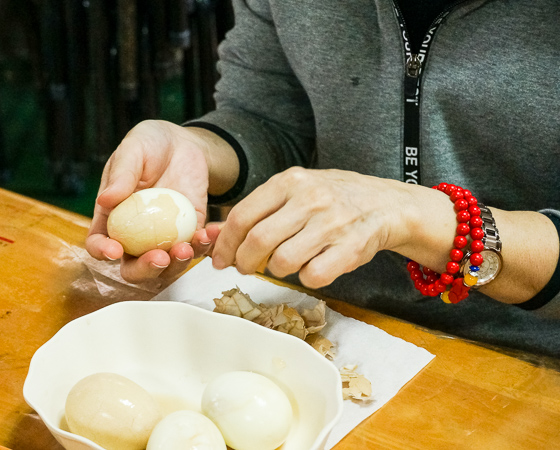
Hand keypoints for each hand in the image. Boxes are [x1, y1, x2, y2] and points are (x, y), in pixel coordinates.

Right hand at [86, 120, 212, 282]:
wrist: (183, 144)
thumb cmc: (149, 144)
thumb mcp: (133, 149)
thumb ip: (121, 173)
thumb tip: (105, 199)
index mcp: (112, 217)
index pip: (99, 243)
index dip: (102, 252)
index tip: (114, 251)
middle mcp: (135, 234)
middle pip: (132, 267)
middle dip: (144, 271)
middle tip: (159, 257)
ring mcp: (163, 237)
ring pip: (165, 267)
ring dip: (176, 265)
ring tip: (186, 248)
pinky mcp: (189, 233)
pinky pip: (195, 248)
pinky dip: (204, 247)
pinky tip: (210, 234)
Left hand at [210, 167, 434, 287]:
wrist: (387, 204)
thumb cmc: (331, 199)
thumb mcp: (294, 192)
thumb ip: (257, 210)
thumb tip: (213, 234)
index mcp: (290, 181)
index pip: (243, 216)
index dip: (225, 244)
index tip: (220, 259)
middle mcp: (310, 199)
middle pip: (258, 241)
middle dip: (244, 262)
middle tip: (244, 268)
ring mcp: (332, 223)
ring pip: (283, 261)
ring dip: (276, 270)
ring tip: (282, 263)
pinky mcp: (351, 248)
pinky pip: (313, 276)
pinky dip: (306, 278)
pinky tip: (310, 267)